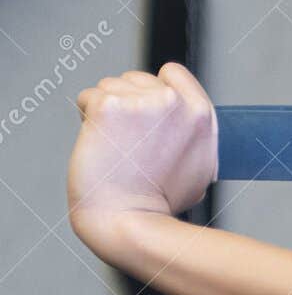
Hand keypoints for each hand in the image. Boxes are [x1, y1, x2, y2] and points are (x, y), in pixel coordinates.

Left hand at [69, 63, 216, 245]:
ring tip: (116, 147)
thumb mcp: (199, 164)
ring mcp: (141, 102)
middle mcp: (175, 102)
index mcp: (201, 114)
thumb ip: (190, 135)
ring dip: (106, 112)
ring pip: (110, 86)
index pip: (172, 73)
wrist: (131, 221)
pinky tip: (100, 145)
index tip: (148, 118)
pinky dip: (87, 120)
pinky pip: (88, 97)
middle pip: (137, 78)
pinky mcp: (109, 107)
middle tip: (130, 143)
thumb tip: (179, 126)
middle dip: (128, 104)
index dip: (155, 91)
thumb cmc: (160, 203)